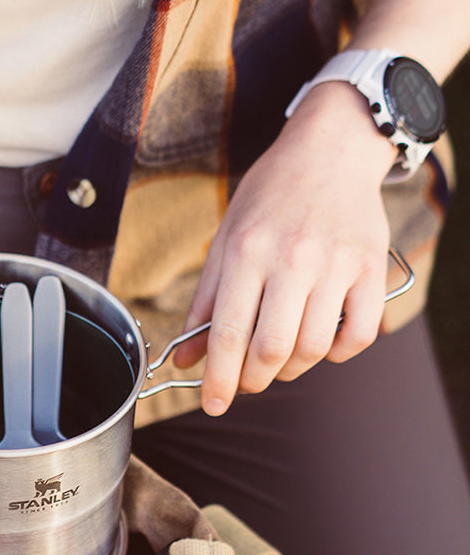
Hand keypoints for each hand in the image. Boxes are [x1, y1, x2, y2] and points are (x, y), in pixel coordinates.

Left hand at [173, 83, 396, 414]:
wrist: (329, 150)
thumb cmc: (269, 196)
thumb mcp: (225, 240)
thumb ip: (205, 303)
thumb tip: (184, 359)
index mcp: (247, 252)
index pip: (229, 332)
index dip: (219, 378)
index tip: (212, 404)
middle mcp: (292, 259)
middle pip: (272, 348)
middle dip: (253, 380)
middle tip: (246, 382)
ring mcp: (336, 264)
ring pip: (314, 347)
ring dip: (292, 370)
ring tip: (279, 361)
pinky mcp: (370, 267)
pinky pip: (360, 333)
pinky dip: (339, 352)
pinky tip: (322, 343)